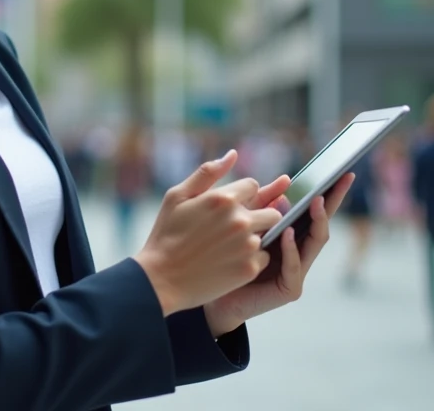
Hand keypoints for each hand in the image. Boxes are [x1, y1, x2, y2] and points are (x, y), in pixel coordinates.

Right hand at [133, 151, 282, 316]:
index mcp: (223, 198)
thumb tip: (233, 154)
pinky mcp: (250, 268)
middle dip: (258, 215)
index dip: (241, 195)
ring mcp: (247, 245)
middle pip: (272, 210)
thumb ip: (207, 172)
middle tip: (235, 227)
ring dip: (255, 237)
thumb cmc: (166, 234)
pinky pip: (264, 256)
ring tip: (228, 246)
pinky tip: (230, 261)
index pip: (253, 185)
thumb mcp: (177, 196)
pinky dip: (252, 258)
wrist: (161, 279)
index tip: (226, 208)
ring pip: (269, 234)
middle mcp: (240, 220)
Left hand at [202, 172, 355, 336]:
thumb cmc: (230, 257)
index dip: (330, 193)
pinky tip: (287, 233)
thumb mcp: (248, 224)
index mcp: (293, 236)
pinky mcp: (289, 289)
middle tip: (342, 180)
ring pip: (314, 243)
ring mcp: (298, 272)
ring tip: (316, 201)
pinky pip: (294, 266)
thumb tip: (287, 179)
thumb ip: (265, 203)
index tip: (343, 172)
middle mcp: (300, 253)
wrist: (216, 296)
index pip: (315, 211)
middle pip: (322, 224)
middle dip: (333, 201)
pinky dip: (291, 249)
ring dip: (317, 221)